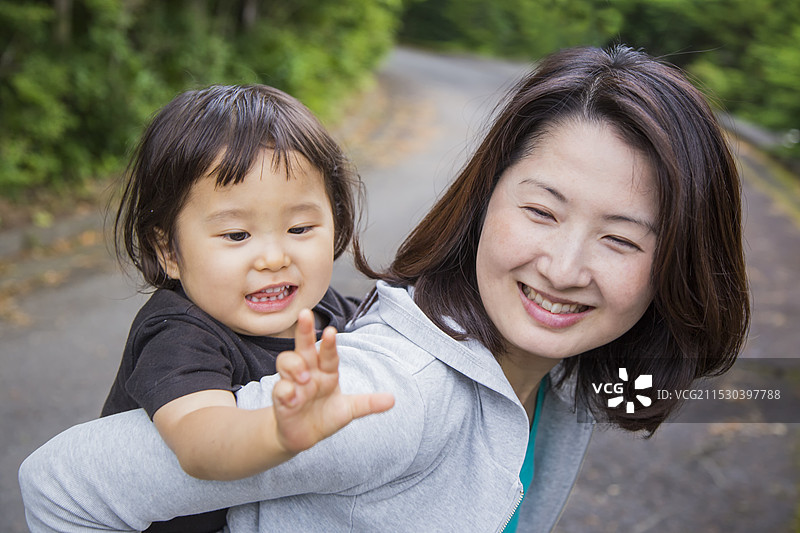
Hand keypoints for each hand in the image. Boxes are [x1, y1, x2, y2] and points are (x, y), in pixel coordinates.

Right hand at [272, 309, 394, 453]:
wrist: (303, 436)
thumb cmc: (326, 416)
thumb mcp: (349, 410)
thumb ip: (368, 404)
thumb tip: (393, 400)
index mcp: (327, 372)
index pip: (329, 353)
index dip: (330, 344)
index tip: (332, 331)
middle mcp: (308, 372)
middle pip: (304, 346)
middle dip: (304, 330)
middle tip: (305, 314)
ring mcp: (293, 384)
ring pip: (286, 361)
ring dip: (294, 365)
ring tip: (304, 377)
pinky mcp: (281, 400)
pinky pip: (279, 388)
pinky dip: (284, 390)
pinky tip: (292, 396)